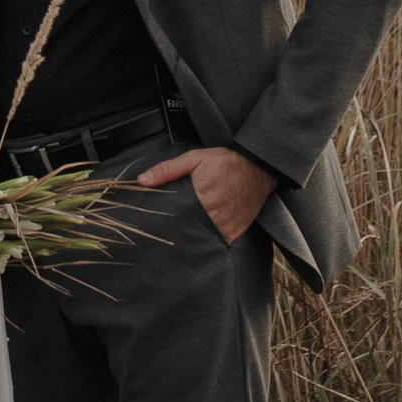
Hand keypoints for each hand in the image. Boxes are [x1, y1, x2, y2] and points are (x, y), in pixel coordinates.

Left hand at [136, 143, 273, 244]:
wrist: (259, 167)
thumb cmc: (225, 162)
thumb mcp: (195, 158)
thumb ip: (168, 170)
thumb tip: (142, 180)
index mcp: (199, 198)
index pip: (173, 217)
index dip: (164, 221)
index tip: (154, 223)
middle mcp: (212, 216)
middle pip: (186, 230)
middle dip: (176, 230)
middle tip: (166, 230)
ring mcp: (224, 226)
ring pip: (201, 238)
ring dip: (192, 236)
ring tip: (183, 232)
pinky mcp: (235, 232)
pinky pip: (217, 242)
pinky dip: (209, 239)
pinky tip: (201, 234)